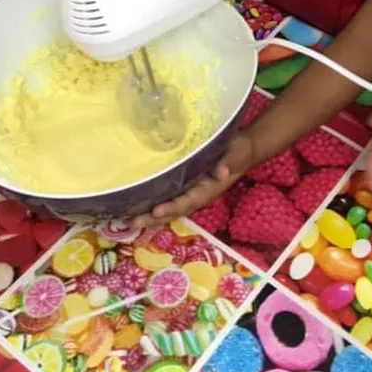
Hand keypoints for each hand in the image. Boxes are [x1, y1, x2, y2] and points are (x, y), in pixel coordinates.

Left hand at [132, 132, 254, 227]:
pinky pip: (169, 197)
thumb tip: (222, 172)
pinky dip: (154, 205)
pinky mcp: (186, 184)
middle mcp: (197, 194)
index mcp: (208, 189)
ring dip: (150, 216)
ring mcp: (191, 191)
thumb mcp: (236, 154)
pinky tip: (137, 206)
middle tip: (132, 223)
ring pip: (169, 208)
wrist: (243, 149)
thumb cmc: (239, 151)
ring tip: (128, 221)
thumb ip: (228, 162)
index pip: (189, 201)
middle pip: (174, 210)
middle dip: (154, 218)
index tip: (157, 211)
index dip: (173, 207)